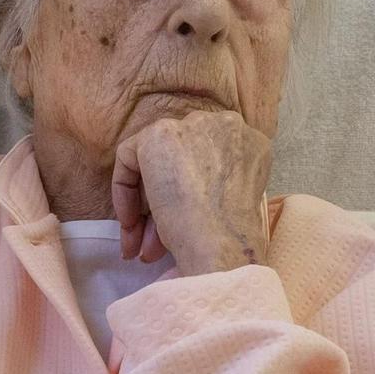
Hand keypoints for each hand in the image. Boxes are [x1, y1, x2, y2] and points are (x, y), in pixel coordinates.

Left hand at [110, 111, 271, 276]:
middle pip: (182, 163)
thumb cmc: (232, 237)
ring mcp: (193, 126)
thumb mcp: (236, 203)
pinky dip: (125, 190)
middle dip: (165, 208)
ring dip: (146, 209)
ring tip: (140, 248)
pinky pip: (130, 157)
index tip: (181, 229)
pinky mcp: (159, 134)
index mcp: (249, 143)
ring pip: (158, 162)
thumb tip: (186, 200)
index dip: (191, 198)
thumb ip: (216, 186)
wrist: (222, 241)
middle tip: (154, 247)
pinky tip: (130, 224)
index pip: (208, 163)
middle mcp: (225, 126)